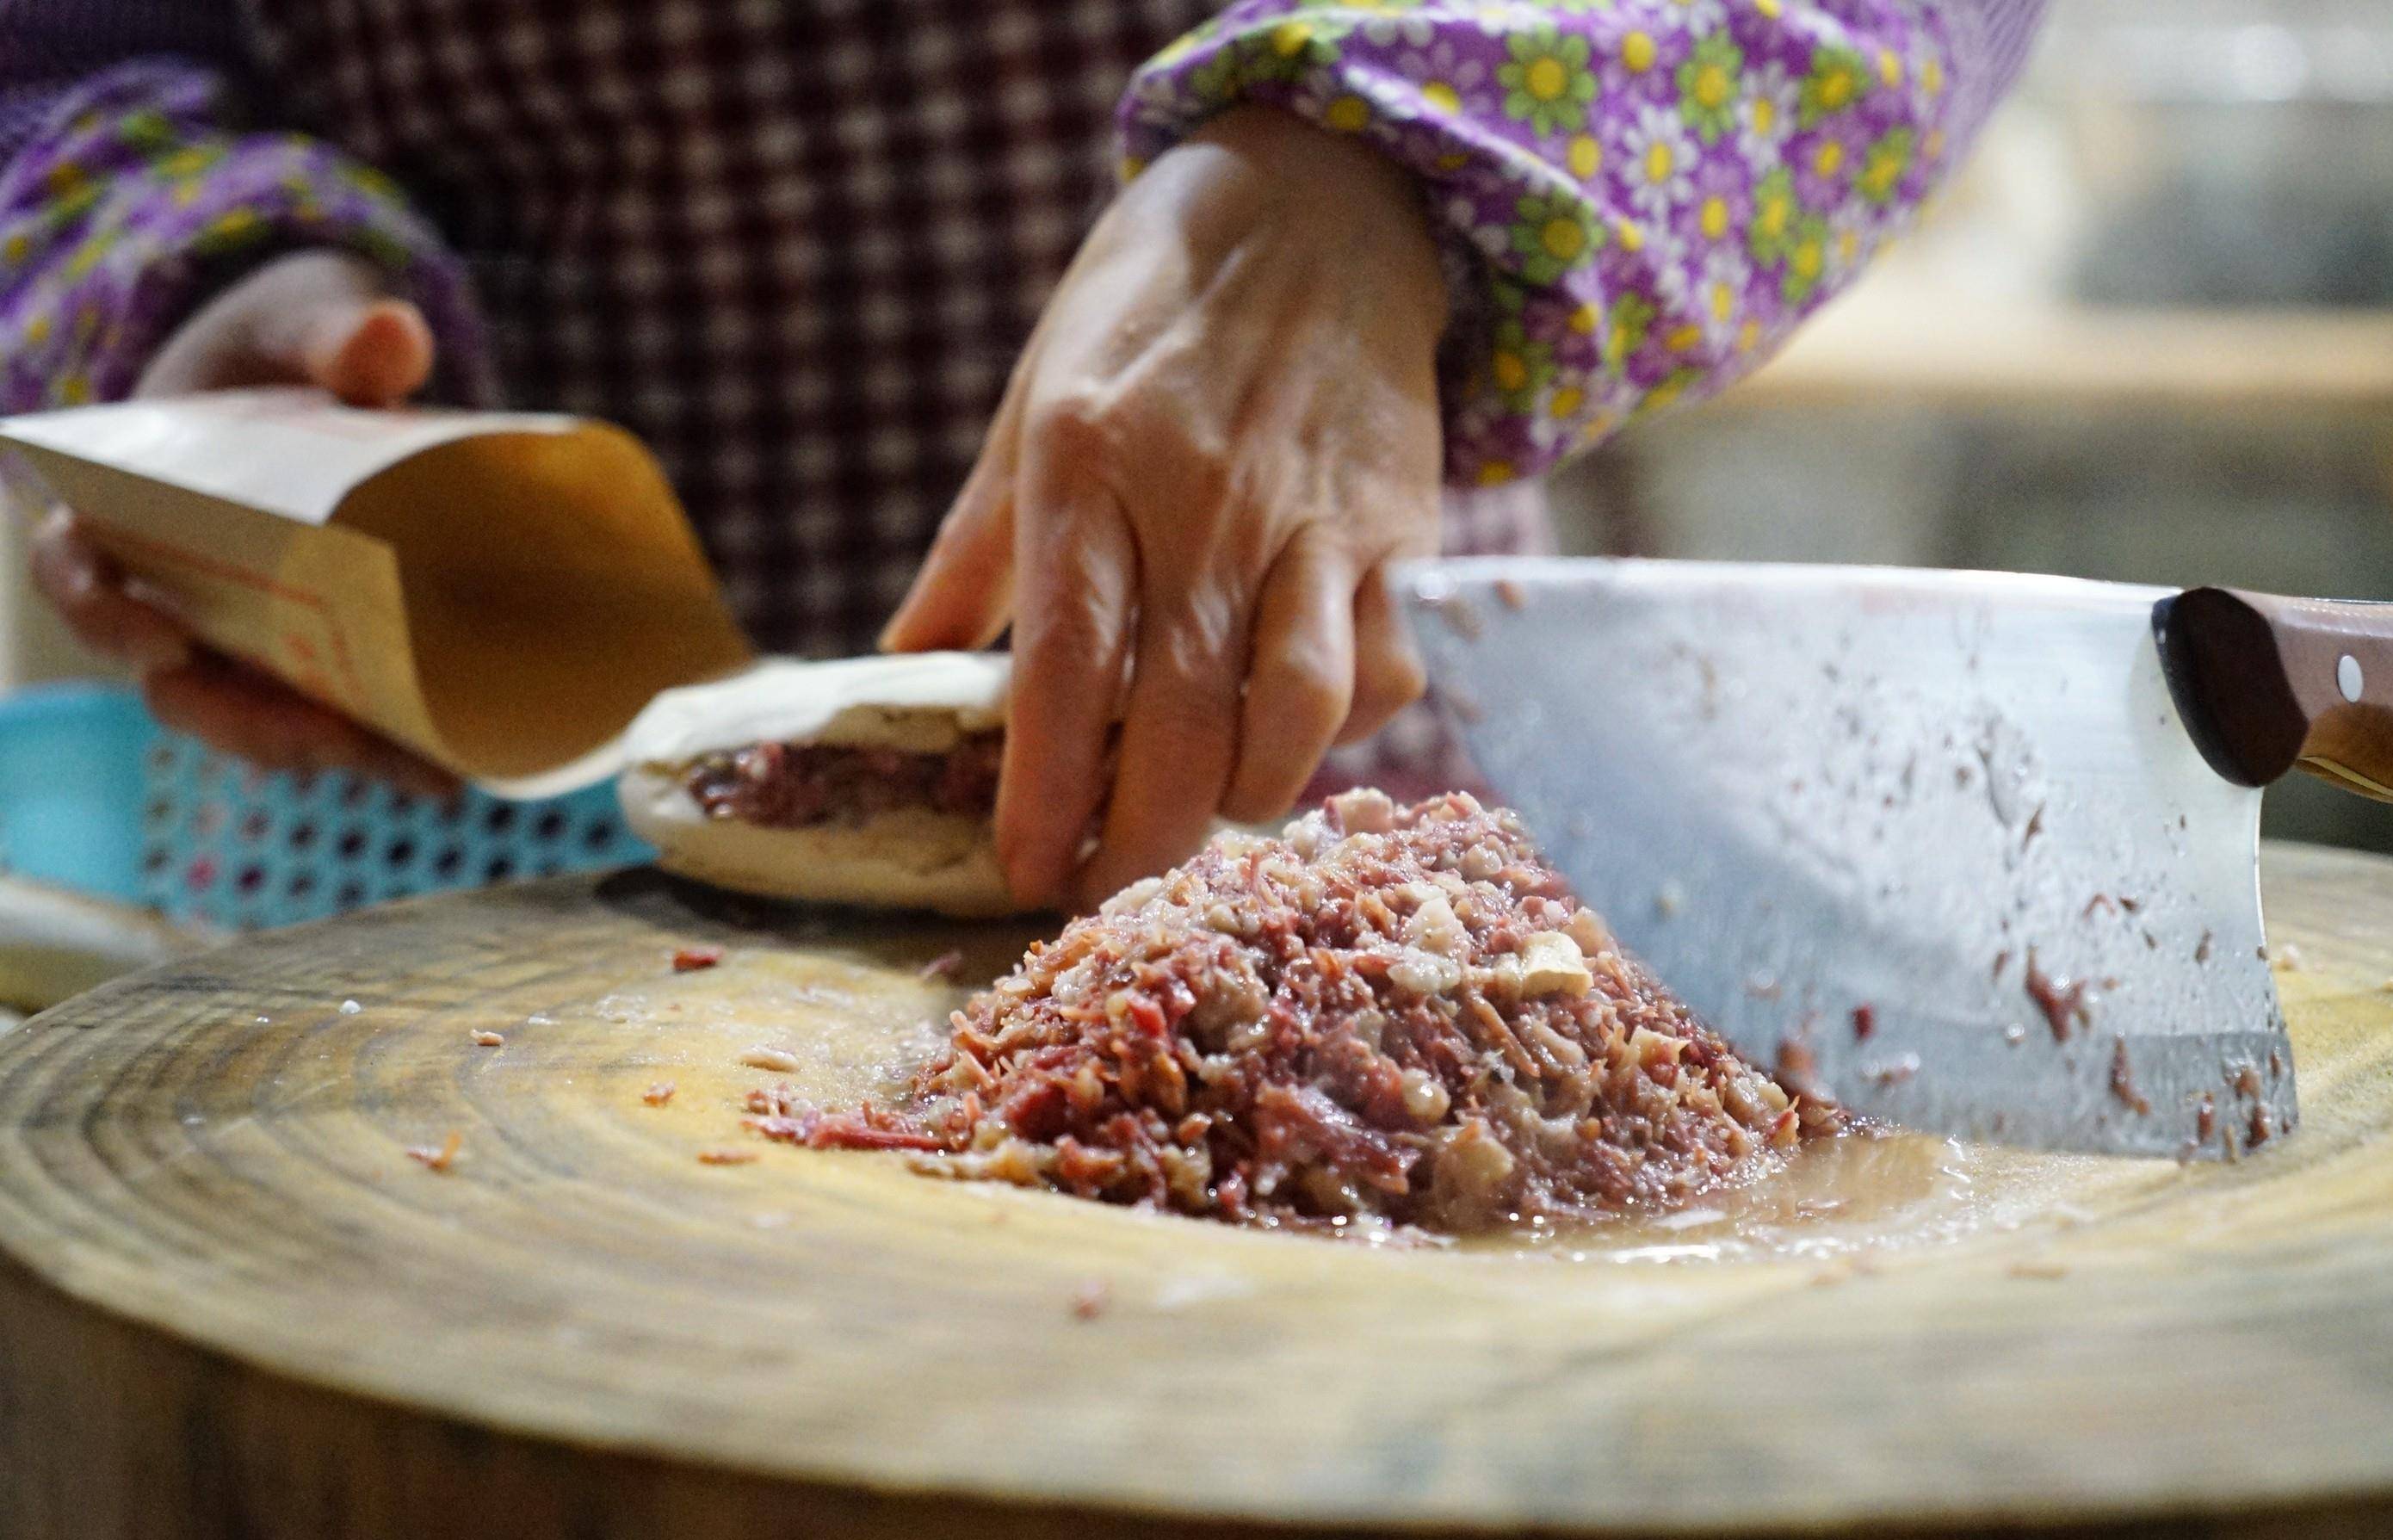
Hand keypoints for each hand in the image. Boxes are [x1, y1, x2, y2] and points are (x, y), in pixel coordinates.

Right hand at [30, 250, 458, 796]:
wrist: (322, 368)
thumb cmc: (284, 344)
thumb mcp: (300, 323)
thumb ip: (335, 332)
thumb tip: (390, 335)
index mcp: (125, 504)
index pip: (77, 570)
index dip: (101, 614)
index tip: (160, 641)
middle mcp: (172, 585)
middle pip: (173, 682)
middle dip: (242, 723)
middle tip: (322, 741)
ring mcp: (241, 626)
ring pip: (257, 715)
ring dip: (332, 751)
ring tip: (420, 771)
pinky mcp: (312, 645)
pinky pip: (332, 710)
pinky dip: (385, 744)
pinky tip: (458, 768)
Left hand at [883, 106, 1447, 905]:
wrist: (1322, 196)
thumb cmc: (1155, 306)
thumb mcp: (1036, 397)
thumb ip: (978, 542)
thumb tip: (904, 661)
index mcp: (1087, 461)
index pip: (1063, 661)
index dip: (1044, 789)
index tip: (1024, 873)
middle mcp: (1203, 497)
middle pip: (1179, 716)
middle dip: (1144, 836)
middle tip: (1108, 888)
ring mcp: (1312, 514)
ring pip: (1298, 709)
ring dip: (1248, 795)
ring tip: (1204, 816)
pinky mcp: (1399, 525)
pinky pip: (1385, 665)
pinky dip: (1346, 729)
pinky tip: (1299, 731)